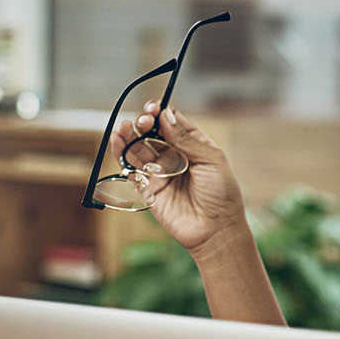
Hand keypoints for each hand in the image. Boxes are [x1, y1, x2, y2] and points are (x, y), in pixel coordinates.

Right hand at [110, 103, 247, 254]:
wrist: (216, 229)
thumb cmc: (221, 194)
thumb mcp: (211, 160)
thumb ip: (186, 138)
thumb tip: (165, 115)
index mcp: (193, 145)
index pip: (171, 122)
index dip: (160, 113)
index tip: (153, 109)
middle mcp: (174, 156)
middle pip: (151, 132)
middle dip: (144, 123)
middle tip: (142, 122)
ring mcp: (160, 171)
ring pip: (138, 148)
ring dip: (129, 136)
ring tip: (124, 128)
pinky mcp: (148, 188)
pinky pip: (131, 169)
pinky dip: (122, 155)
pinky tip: (118, 143)